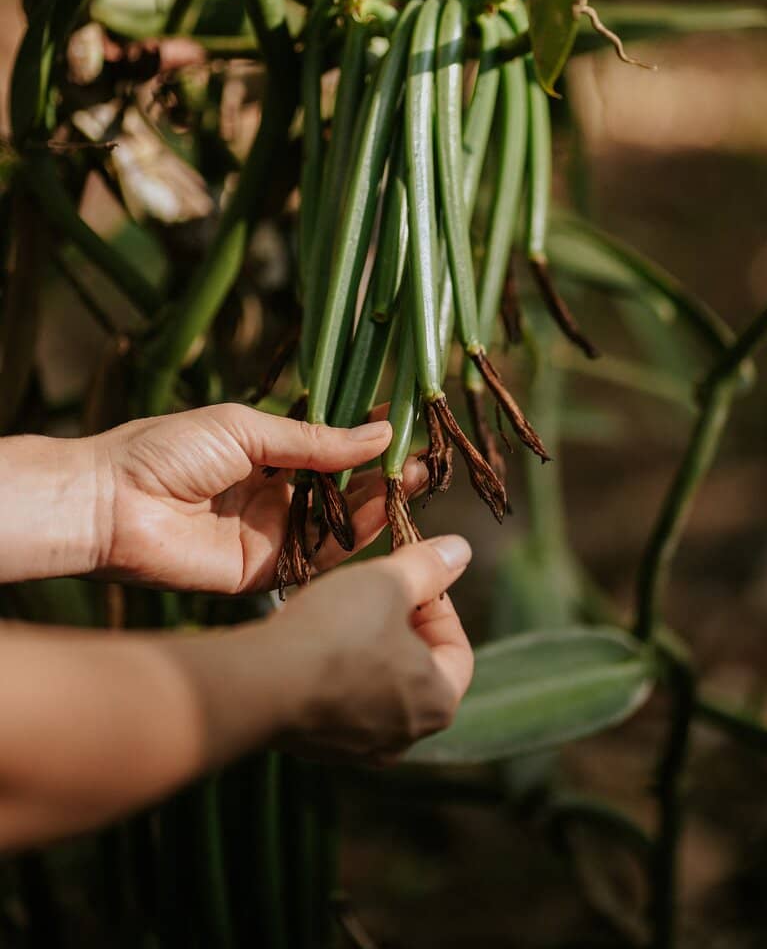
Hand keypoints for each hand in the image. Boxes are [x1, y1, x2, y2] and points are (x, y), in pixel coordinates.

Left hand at [88, 404, 425, 592]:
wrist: (107, 505)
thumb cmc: (165, 451)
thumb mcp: (247, 428)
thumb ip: (313, 440)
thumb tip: (379, 430)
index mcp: (262, 453)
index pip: (328, 446)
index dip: (367, 437)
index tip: (408, 425)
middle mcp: (272, 494)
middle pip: (340, 489)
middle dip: (383, 474)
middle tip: (425, 461)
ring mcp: (269, 535)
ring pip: (335, 525)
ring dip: (377, 505)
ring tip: (417, 481)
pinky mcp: (262, 574)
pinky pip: (315, 560)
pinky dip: (350, 543)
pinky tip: (384, 516)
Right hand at [257, 534, 474, 761]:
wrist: (259, 683)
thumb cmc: (335, 631)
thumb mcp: (387, 582)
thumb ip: (429, 566)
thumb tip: (461, 549)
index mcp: (438, 702)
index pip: (457, 648)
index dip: (439, 605)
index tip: (411, 579)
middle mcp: (406, 737)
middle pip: (419, 669)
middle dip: (402, 625)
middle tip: (378, 592)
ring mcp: (362, 749)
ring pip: (378, 685)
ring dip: (369, 647)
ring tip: (344, 613)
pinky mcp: (321, 748)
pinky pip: (342, 702)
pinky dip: (338, 672)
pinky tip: (315, 643)